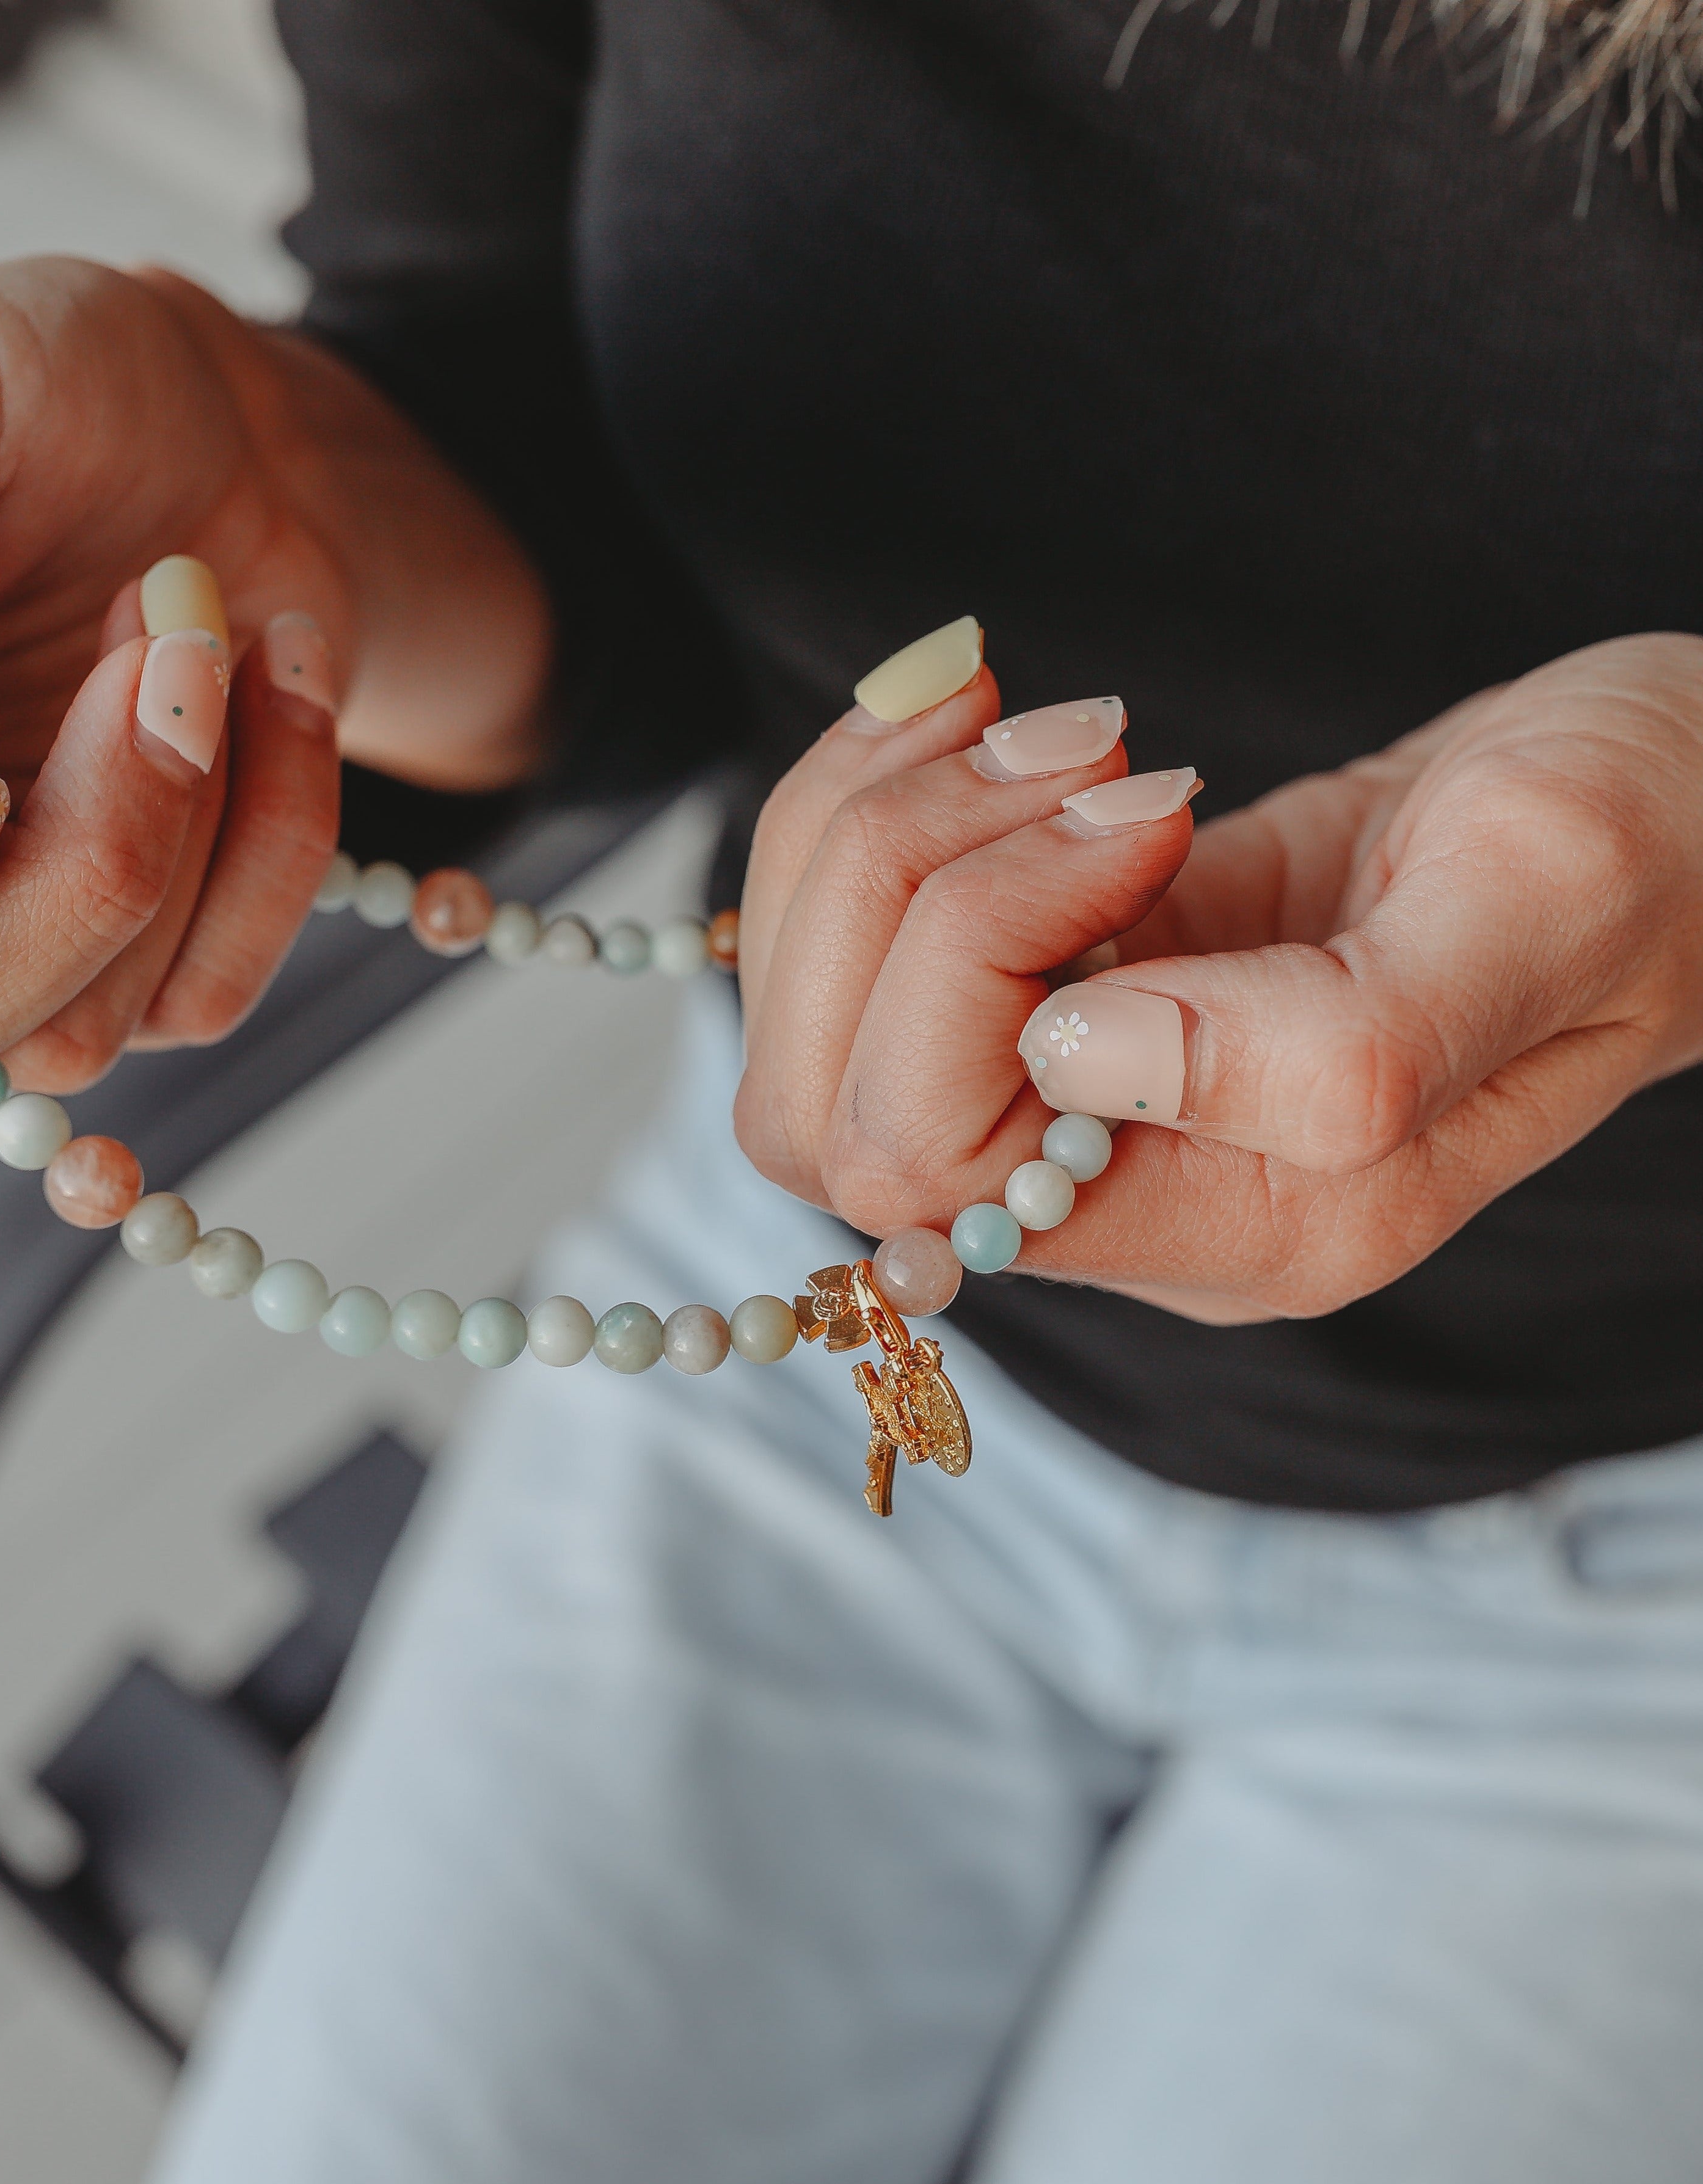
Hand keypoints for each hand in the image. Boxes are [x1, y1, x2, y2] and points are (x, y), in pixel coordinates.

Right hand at [0, 257, 548, 1119]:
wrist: (219, 420)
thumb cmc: (23, 388)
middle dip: (48, 876)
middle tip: (135, 655)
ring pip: (58, 1042)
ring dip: (170, 819)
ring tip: (189, 630)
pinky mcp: (121, 960)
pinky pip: (202, 995)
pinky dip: (272, 837)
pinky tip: (268, 683)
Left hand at [735, 631, 1702, 1321]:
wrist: (1670, 800)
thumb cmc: (1652, 849)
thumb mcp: (1543, 909)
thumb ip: (1331, 1039)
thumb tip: (1073, 1047)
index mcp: (1248, 1229)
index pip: (935, 1163)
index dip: (968, 963)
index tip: (1141, 807)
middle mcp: (1129, 1192)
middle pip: (825, 1118)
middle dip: (890, 890)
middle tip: (1069, 744)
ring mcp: (1072, 1096)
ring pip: (808, 1030)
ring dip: (864, 835)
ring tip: (1022, 714)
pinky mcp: (1052, 989)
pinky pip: (854, 941)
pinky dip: (864, 804)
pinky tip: (973, 714)